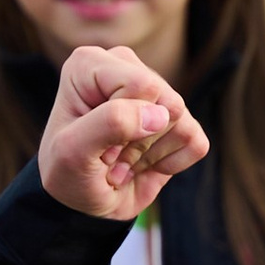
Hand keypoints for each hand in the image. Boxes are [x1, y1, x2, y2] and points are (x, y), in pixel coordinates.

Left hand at [37, 49, 209, 222]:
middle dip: (138, 141)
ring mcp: (156, 91)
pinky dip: (170, 165)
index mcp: (91, 63)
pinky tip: (142, 164)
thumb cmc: (67, 172)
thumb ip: (110, 122)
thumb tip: (161, 114)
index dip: (124, 124)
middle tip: (108, 155)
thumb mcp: (72, 152)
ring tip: (121, 160)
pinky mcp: (178, 120)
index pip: (141, 85)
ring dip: (150, 156)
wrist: (81, 201)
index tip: (95, 143)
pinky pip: (196, 143)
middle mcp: (126, 67)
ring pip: (183, 123)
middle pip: (166, 103)